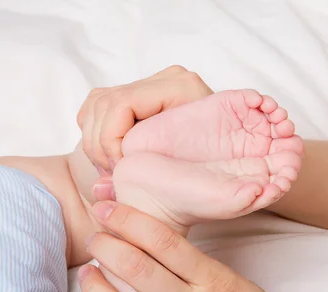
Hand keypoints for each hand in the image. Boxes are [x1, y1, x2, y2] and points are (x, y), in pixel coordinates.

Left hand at [75, 202, 327, 291]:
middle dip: (105, 246)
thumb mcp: (243, 288)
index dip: (128, 220)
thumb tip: (160, 248)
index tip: (107, 208)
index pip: (164, 242)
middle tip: (94, 237)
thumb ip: (203, 270)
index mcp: (217, 284)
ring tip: (87, 273)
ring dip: (94, 287)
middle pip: (136, 269)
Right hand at [77, 65, 212, 173]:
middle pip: (104, 103)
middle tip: (112, 173)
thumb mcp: (195, 161)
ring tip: (110, 168)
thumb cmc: (218, 160)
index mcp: (179, 86)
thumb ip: (155, 158)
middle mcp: (164, 79)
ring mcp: (150, 84)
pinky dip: (94, 130)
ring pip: (97, 103)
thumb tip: (110, 176)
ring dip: (94, 140)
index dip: (110, 138)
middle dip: (99, 144)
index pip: (121, 103)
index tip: (120, 167)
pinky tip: (109, 155)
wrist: (233, 151)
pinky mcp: (139, 94)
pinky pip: (98, 104)